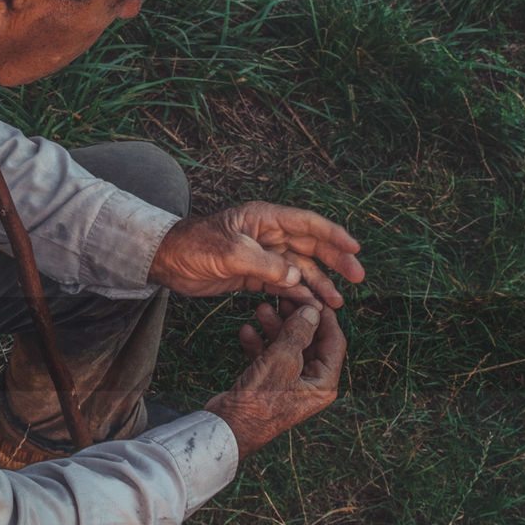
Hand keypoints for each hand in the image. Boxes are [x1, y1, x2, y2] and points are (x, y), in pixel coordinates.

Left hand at [148, 201, 364, 308]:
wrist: (167, 262)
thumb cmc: (194, 247)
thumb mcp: (230, 253)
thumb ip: (265, 264)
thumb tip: (297, 276)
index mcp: (264, 219)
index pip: (307, 224)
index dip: (333, 235)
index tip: (355, 248)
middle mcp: (267, 235)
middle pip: (309, 247)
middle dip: (334, 262)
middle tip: (357, 278)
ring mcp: (261, 256)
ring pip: (298, 269)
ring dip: (317, 284)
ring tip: (336, 303)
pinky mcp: (252, 276)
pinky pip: (282, 284)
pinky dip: (296, 294)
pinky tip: (311, 306)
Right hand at [204, 300, 345, 458]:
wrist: (227, 429)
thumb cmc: (258, 401)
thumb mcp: (281, 361)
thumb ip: (298, 333)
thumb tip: (312, 311)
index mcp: (323, 383)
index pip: (334, 342)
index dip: (324, 318)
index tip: (313, 297)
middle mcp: (309, 384)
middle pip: (309, 343)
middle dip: (295, 320)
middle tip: (284, 299)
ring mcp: (288, 384)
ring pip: (287, 348)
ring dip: (274, 328)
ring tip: (261, 309)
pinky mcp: (267, 384)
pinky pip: (269, 358)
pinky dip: (259, 344)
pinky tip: (246, 331)